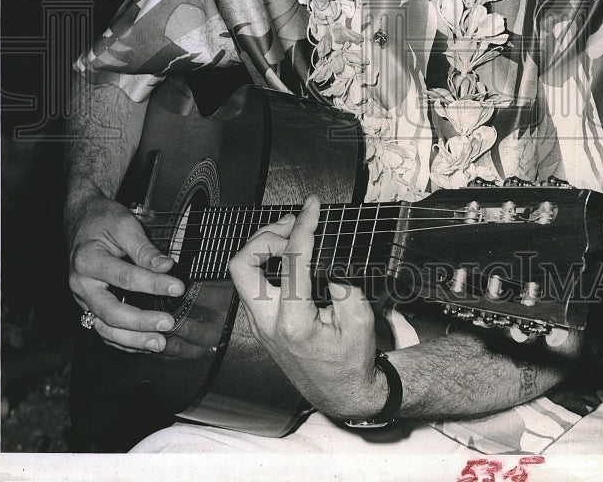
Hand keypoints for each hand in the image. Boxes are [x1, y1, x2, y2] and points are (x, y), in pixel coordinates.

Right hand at [67, 194, 184, 352]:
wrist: (81, 219)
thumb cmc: (102, 220)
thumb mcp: (124, 224)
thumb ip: (145, 249)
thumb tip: (167, 267)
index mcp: (87, 260)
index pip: (125, 277)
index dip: (153, 284)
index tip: (177, 288)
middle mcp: (81, 284)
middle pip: (110, 312)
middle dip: (141, 322)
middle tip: (167, 323)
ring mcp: (83, 299)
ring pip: (105, 328)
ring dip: (133, 339)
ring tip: (158, 343)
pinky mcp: (89, 306)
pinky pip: (104, 329)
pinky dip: (124, 341)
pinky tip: (143, 343)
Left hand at [228, 195, 388, 419]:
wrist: (341, 395)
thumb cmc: (351, 361)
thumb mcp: (360, 320)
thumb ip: (344, 283)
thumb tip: (327, 256)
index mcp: (293, 322)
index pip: (291, 260)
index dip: (303, 226)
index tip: (313, 207)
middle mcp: (268, 323)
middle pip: (243, 264)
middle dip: (265, 235)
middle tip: (293, 225)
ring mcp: (260, 324)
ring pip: (243, 272)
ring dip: (264, 247)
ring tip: (292, 235)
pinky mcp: (261, 323)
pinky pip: (253, 283)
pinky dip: (267, 262)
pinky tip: (289, 256)